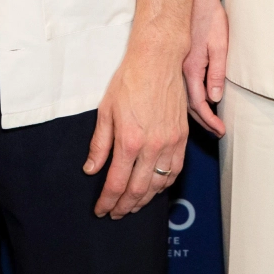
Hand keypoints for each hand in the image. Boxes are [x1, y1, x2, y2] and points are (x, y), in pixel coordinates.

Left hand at [87, 42, 188, 218]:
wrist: (157, 60)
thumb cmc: (130, 80)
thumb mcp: (106, 111)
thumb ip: (99, 144)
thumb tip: (91, 168)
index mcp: (129, 141)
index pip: (116, 183)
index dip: (107, 201)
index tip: (101, 209)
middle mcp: (152, 146)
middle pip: (138, 190)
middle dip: (124, 206)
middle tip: (115, 213)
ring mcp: (170, 143)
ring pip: (159, 184)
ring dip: (145, 200)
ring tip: (133, 205)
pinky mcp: (182, 137)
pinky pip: (176, 170)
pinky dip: (165, 185)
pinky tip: (156, 188)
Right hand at [183, 0, 228, 136]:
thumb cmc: (209, 18)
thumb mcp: (219, 44)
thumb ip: (216, 72)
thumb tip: (215, 98)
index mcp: (191, 68)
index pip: (199, 103)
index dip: (210, 120)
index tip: (220, 131)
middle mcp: (180, 71)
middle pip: (189, 105)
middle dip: (203, 121)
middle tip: (216, 132)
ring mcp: (177, 67)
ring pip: (183, 97)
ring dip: (196, 112)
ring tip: (208, 122)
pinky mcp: (178, 61)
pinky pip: (182, 87)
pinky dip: (190, 100)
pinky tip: (196, 102)